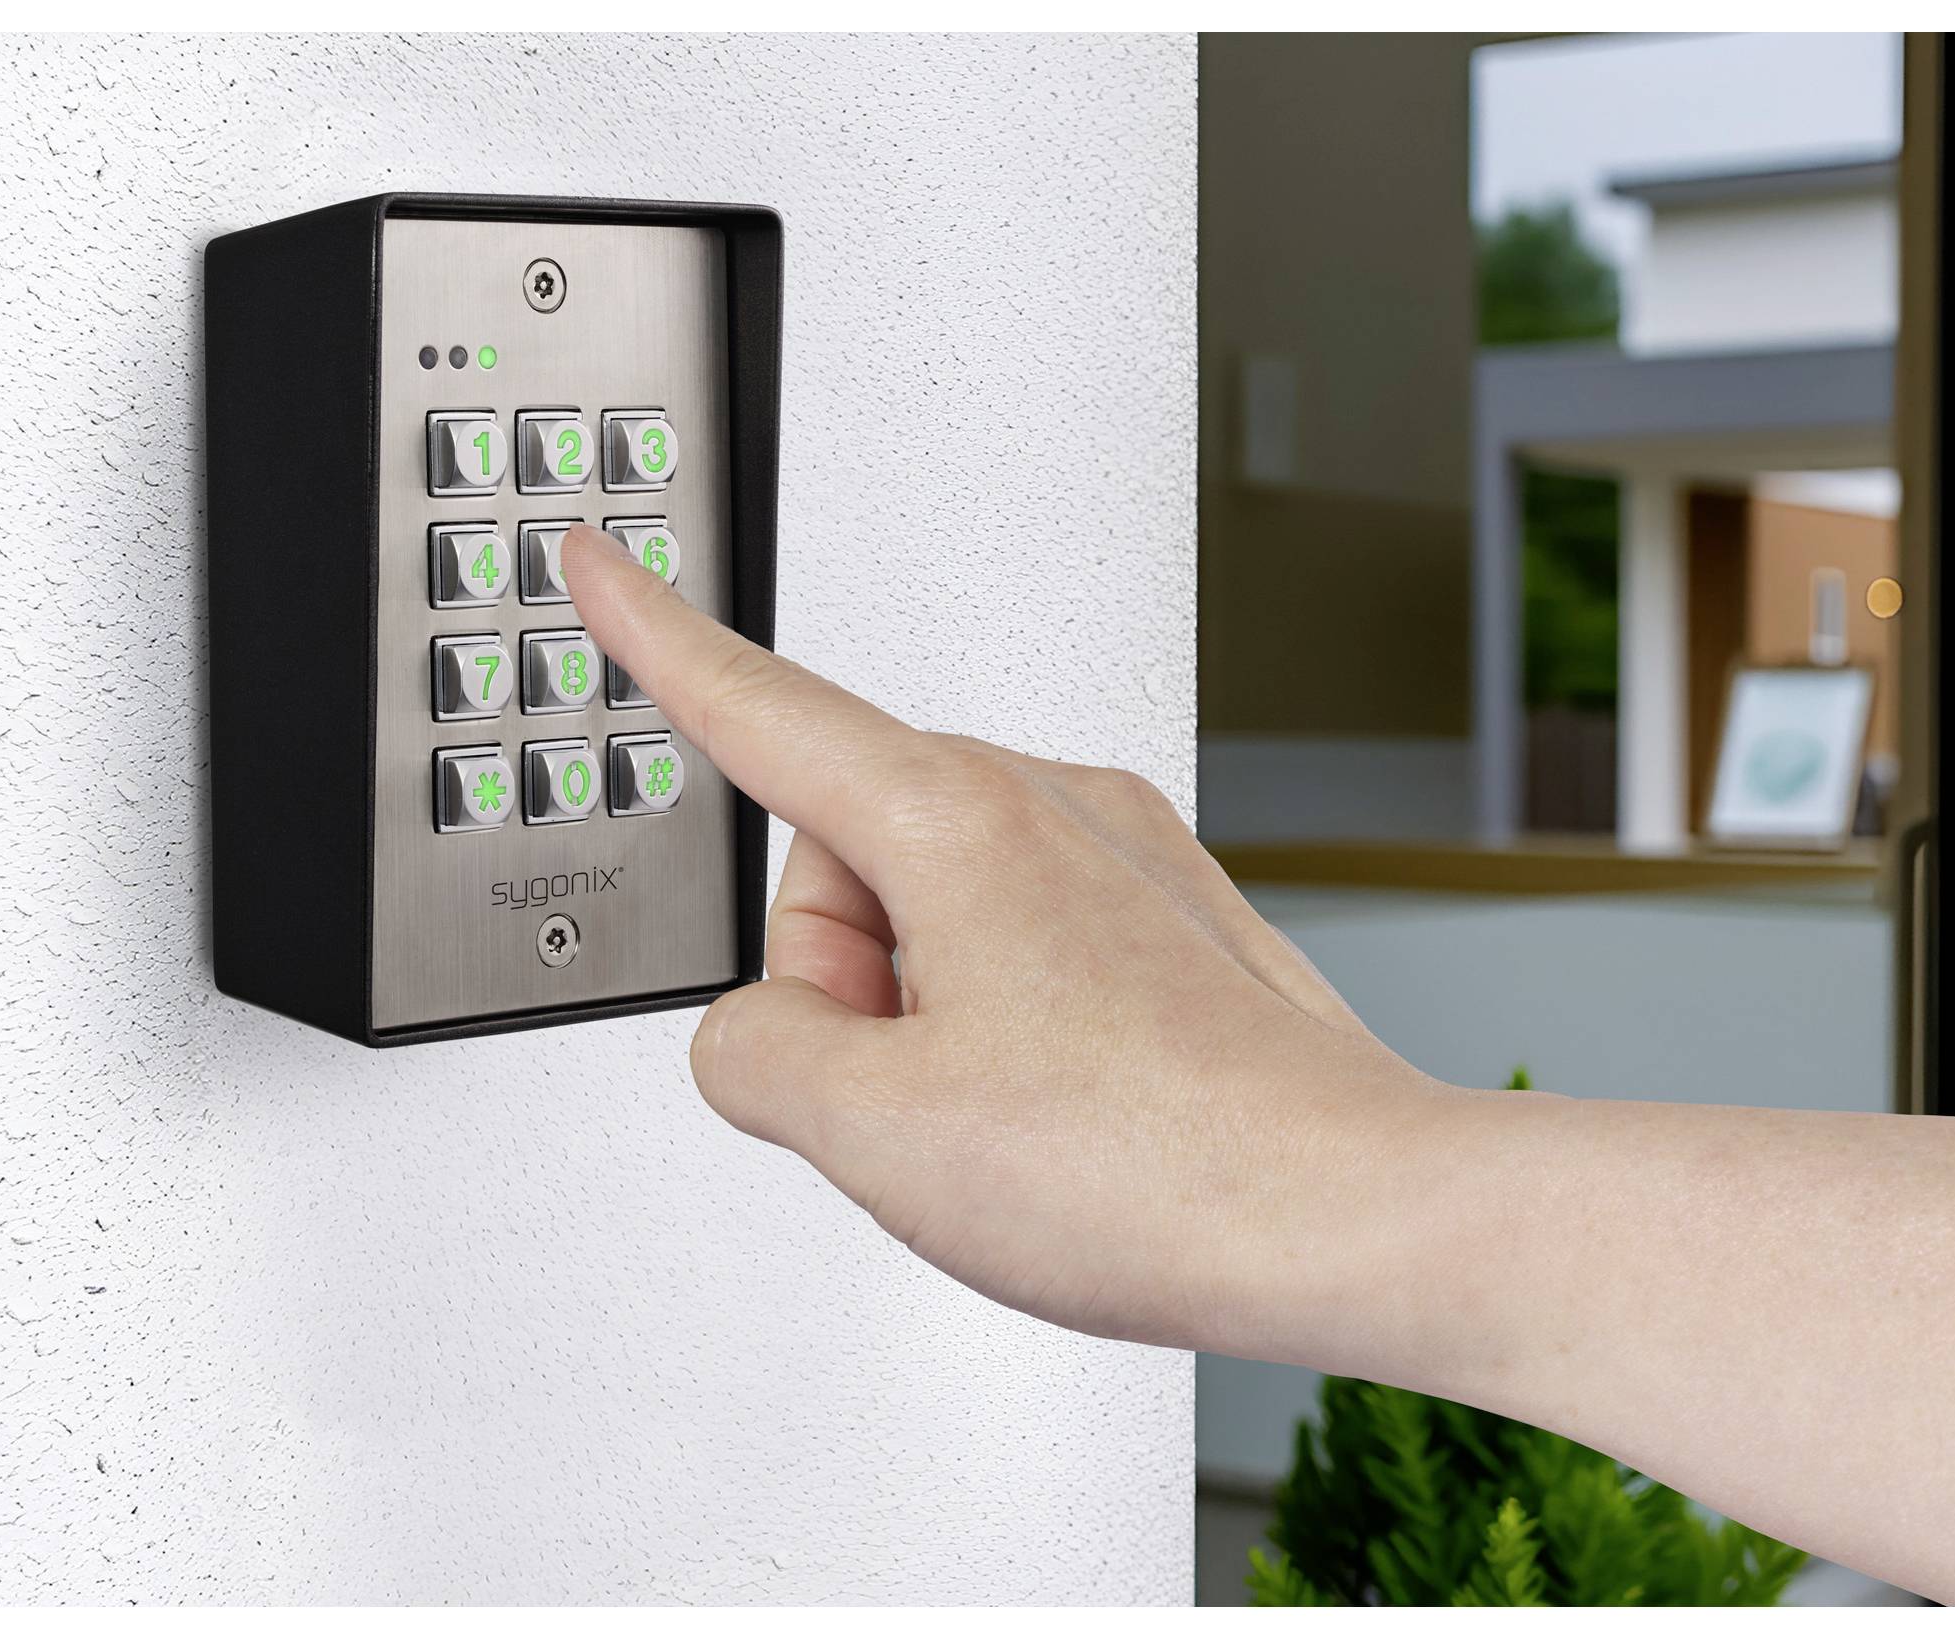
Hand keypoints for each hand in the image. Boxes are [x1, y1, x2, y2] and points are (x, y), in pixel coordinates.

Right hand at [561, 524, 1455, 1355]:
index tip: (597, 561)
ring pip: (937, 910)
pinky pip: (1027, 944)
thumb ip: (755, 1053)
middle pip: (845, 856)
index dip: (654, 637)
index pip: (759, 707)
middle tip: (914, 1096)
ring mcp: (1128, 859)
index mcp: (959, 819)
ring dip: (929, 1015)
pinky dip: (1008, 1024)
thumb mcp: (873, 1132)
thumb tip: (767, 1033)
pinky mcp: (1174, 922)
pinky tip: (1067, 1115)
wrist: (1357, 1213)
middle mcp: (1055, 806)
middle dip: (842, 980)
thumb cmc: (1162, 1166)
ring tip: (1013, 1123)